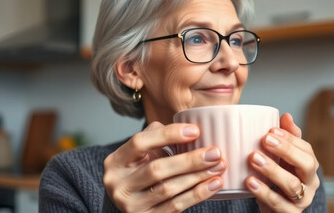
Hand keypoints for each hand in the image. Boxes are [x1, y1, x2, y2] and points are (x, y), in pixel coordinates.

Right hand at [103, 122, 225, 211]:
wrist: (129, 203)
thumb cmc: (139, 171)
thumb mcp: (141, 153)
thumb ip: (157, 137)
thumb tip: (189, 129)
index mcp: (115, 161)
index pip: (140, 142)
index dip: (168, 135)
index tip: (195, 131)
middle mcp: (118, 184)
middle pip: (157, 169)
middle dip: (190, 160)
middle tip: (215, 152)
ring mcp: (130, 204)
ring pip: (168, 188)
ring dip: (197, 177)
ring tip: (218, 166)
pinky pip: (175, 206)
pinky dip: (197, 195)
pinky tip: (213, 184)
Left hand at [246, 113, 319, 212]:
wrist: (275, 211)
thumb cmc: (278, 180)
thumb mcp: (282, 160)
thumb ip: (286, 139)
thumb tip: (286, 116)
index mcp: (309, 166)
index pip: (306, 149)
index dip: (290, 139)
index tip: (271, 130)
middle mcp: (310, 183)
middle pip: (307, 165)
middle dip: (286, 151)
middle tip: (265, 140)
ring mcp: (302, 200)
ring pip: (292, 185)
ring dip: (272, 170)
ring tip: (254, 159)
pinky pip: (279, 204)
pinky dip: (264, 192)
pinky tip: (250, 182)